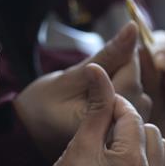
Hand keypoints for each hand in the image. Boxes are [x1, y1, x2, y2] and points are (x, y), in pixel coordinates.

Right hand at [14, 22, 151, 160]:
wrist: (28, 133)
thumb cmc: (41, 106)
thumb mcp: (70, 77)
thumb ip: (107, 55)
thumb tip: (133, 28)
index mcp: (107, 119)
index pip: (132, 71)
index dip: (116, 55)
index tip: (94, 60)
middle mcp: (122, 131)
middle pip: (136, 83)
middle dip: (116, 71)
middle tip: (85, 77)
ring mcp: (125, 137)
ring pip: (136, 93)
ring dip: (116, 83)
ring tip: (87, 91)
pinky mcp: (123, 136)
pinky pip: (132, 105)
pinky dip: (116, 95)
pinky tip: (94, 101)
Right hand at [42, 64, 164, 165]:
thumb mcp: (79, 143)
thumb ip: (96, 105)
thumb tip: (98, 69)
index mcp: (131, 164)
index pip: (132, 117)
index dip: (114, 107)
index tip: (99, 110)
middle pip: (152, 132)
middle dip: (130, 129)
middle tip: (105, 136)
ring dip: (145, 147)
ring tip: (118, 152)